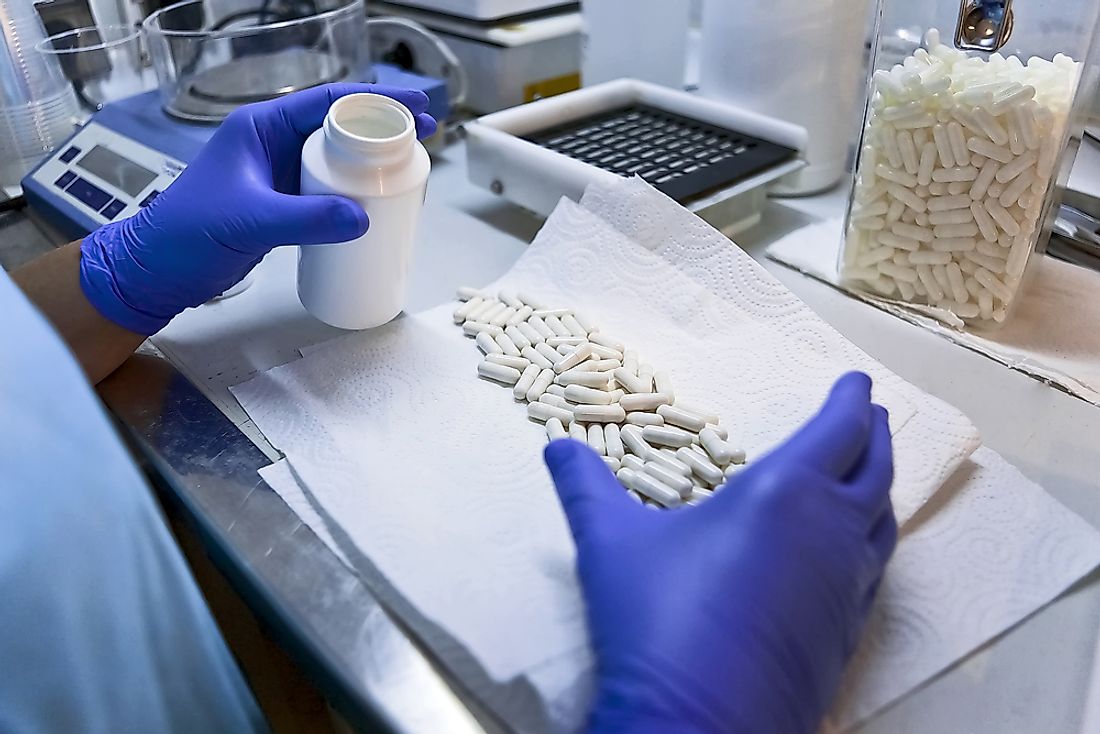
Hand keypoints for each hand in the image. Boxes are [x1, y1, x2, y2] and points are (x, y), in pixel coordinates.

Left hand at [79, 83, 436, 334]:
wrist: (158, 270)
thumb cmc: (187, 234)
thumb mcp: (250, 221)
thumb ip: (306, 218)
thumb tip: (363, 217)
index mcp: (261, 128)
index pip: (328, 102)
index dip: (375, 102)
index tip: (414, 107)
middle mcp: (273, 144)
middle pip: (339, 126)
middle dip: (383, 129)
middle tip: (423, 138)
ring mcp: (279, 174)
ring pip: (337, 159)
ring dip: (373, 162)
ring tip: (410, 169)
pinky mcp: (283, 204)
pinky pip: (329, 190)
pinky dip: (356, 193)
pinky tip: (378, 203)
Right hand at [545, 372, 896, 733]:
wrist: (700, 723)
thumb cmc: (657, 619)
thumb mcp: (611, 544)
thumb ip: (586, 488)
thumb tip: (556, 448)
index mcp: (784, 494)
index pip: (839, 430)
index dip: (850, 400)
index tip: (857, 382)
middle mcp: (831, 533)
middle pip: (875, 470)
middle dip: (874, 435)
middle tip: (869, 416)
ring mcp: (847, 587)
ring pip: (882, 523)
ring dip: (878, 488)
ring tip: (867, 476)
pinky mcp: (846, 633)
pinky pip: (874, 571)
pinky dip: (871, 542)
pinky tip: (849, 553)